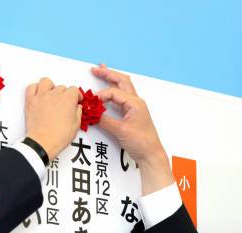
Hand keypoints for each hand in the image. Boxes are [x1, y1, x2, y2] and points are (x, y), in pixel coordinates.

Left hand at [25, 77, 82, 159]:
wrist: (43, 142)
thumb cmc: (59, 136)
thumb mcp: (76, 125)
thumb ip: (78, 112)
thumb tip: (77, 107)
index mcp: (67, 100)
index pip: (74, 90)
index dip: (77, 95)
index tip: (77, 100)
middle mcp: (54, 95)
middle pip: (61, 87)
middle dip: (65, 94)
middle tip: (65, 102)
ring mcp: (41, 96)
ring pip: (46, 81)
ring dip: (50, 86)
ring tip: (52, 94)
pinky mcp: (30, 101)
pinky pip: (31, 87)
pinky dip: (35, 88)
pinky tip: (39, 94)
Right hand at [92, 64, 174, 194]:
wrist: (151, 154)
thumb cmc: (141, 142)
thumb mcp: (120, 130)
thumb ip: (104, 120)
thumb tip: (91, 113)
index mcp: (135, 103)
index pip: (113, 92)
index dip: (100, 95)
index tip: (91, 102)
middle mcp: (136, 102)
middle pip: (122, 81)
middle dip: (108, 74)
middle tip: (95, 69)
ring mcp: (136, 108)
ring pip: (124, 87)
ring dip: (113, 79)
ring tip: (102, 71)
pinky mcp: (133, 114)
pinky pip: (123, 97)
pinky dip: (114, 91)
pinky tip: (109, 90)